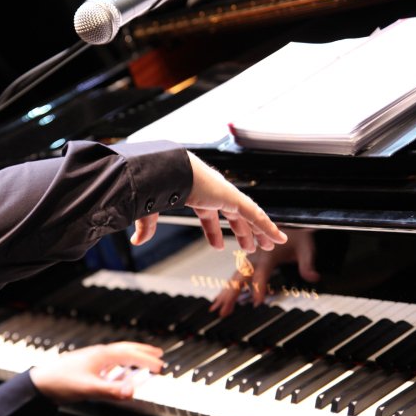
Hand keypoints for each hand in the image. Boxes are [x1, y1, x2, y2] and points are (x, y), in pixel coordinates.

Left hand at [29, 342, 162, 403]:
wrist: (41, 383)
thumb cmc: (61, 382)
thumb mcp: (89, 388)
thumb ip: (112, 390)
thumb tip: (132, 391)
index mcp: (101, 355)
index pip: (129, 354)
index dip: (146, 360)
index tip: (161, 366)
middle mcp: (98, 354)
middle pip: (125, 349)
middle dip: (142, 352)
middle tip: (158, 354)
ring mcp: (92, 360)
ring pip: (117, 355)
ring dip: (132, 357)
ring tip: (142, 361)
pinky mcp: (87, 368)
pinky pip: (109, 364)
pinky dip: (120, 367)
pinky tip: (119, 374)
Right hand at [131, 152, 286, 251]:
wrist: (159, 170)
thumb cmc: (153, 183)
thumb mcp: (150, 209)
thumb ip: (147, 226)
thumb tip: (136, 241)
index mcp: (194, 193)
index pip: (208, 214)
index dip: (213, 231)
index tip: (216, 245)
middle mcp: (212, 192)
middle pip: (233, 215)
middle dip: (242, 231)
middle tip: (250, 245)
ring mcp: (223, 193)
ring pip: (248, 216)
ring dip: (259, 231)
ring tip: (268, 245)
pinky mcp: (231, 196)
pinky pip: (254, 214)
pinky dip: (268, 226)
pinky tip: (278, 238)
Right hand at [210, 228, 318, 315]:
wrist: (290, 223)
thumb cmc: (298, 235)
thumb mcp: (306, 249)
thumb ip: (307, 264)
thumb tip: (313, 277)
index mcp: (268, 254)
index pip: (261, 273)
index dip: (259, 288)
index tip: (256, 303)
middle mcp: (255, 257)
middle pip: (240, 278)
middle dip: (231, 294)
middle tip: (224, 311)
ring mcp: (249, 259)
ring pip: (234, 278)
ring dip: (225, 294)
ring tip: (217, 309)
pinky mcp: (248, 262)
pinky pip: (235, 276)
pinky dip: (227, 288)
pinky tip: (220, 299)